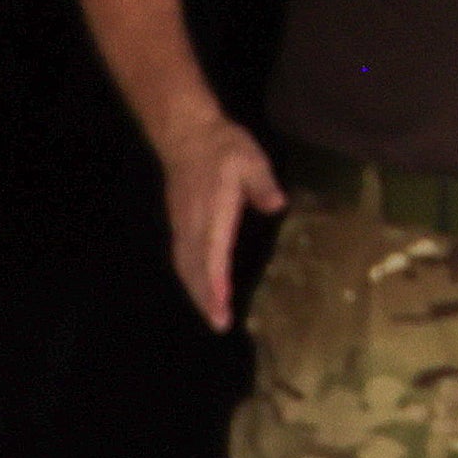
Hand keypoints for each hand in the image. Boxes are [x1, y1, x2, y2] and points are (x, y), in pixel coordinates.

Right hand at [158, 114, 286, 330]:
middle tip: (218, 324)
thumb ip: (262, 184)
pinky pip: (182, 257)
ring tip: (210, 314)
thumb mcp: (250, 159)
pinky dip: (191, 277)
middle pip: (195, 269)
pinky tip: (199, 287)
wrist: (185, 132)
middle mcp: (193, 224)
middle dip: (205, 298)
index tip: (222, 307)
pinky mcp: (179, 222)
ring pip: (186, 265)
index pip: (212, 254)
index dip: (216, 283)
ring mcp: (183, 224)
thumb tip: (278, 204)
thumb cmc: (221, 146)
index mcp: (213, 212)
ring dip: (196, 292)